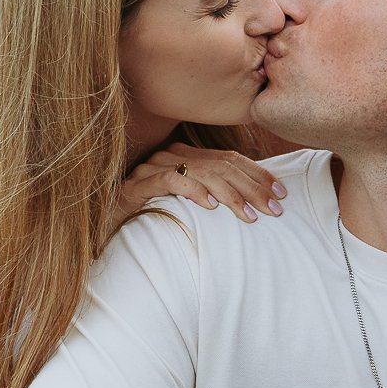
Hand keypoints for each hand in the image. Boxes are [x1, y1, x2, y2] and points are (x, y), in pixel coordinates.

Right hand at [116, 143, 285, 230]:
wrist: (105, 230)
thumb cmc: (149, 221)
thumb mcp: (188, 208)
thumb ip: (213, 200)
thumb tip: (252, 207)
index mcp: (185, 158)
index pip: (230, 159)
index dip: (258, 175)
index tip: (282, 194)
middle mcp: (171, 157)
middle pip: (221, 165)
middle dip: (252, 187)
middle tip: (274, 209)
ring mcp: (153, 169)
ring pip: (201, 172)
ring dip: (230, 194)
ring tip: (250, 216)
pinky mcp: (137, 185)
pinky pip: (170, 181)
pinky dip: (194, 191)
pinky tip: (211, 206)